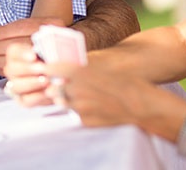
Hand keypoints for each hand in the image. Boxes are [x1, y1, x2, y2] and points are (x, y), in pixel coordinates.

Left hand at [0, 17, 62, 74]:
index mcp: (53, 25)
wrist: (71, 56)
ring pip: (17, 62)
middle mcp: (54, 42)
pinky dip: (6, 71)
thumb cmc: (48, 39)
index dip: (2, 32)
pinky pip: (21, 76)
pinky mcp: (46, 77)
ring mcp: (52, 61)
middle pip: (16, 45)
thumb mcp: (39, 27)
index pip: (22, 27)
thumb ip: (20, 30)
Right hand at [2, 43, 51, 105]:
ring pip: (15, 86)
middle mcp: (12, 71)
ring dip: (32, 83)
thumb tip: (49, 58)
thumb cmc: (56, 62)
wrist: (63, 79)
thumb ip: (48, 54)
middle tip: (42, 69)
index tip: (34, 56)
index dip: (22, 54)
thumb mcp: (53, 53)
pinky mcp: (23, 100)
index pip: (13, 52)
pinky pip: (25, 100)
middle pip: (11, 69)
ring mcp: (16, 86)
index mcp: (16, 55)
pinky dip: (36, 97)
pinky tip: (47, 93)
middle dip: (28, 69)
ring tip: (47, 81)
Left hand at [43, 63, 185, 129]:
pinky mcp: (84, 120)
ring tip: (72, 94)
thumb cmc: (124, 81)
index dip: (47, 68)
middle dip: (53, 85)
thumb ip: (79, 67)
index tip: (44, 68)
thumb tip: (62, 64)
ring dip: (63, 97)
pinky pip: (74, 113)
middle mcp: (76, 90)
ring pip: (61, 101)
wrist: (142, 105)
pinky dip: (77, 108)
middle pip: (52, 87)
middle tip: (56, 83)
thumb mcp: (101, 67)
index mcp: (79, 72)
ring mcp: (79, 107)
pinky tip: (88, 105)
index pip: (51, 68)